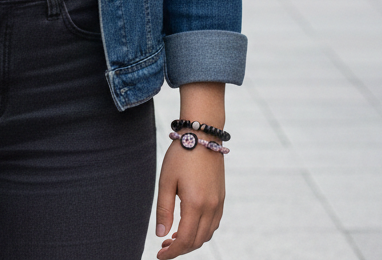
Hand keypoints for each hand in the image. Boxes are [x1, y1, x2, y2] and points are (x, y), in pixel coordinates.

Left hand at [154, 142, 224, 257]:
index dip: (172, 252)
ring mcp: (219, 203)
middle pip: (197, 241)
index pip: (184, 239)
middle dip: (180, 249)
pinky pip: (214, 224)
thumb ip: (163, 209)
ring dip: (191, 241)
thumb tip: (160, 235)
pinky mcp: (222, 197)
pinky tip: (189, 226)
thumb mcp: (166, 181)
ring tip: (173, 237)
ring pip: (207, 234)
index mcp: (195, 204)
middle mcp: (211, 207)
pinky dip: (202, 231)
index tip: (159, 255)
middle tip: (164, 247)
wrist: (202, 135)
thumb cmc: (180, 155)